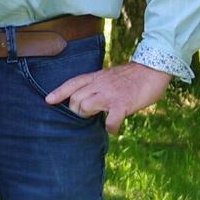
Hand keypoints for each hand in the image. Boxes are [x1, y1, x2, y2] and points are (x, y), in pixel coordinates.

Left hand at [44, 61, 171, 132]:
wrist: (152, 70)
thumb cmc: (131, 76)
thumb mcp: (108, 76)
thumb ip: (98, 85)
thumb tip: (89, 99)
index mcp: (95, 77)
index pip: (71, 83)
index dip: (58, 92)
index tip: (48, 100)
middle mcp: (99, 84)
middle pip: (75, 99)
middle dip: (76, 110)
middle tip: (86, 115)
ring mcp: (110, 94)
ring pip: (86, 107)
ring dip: (89, 116)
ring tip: (98, 119)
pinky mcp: (123, 104)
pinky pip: (111, 120)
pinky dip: (111, 127)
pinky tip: (114, 129)